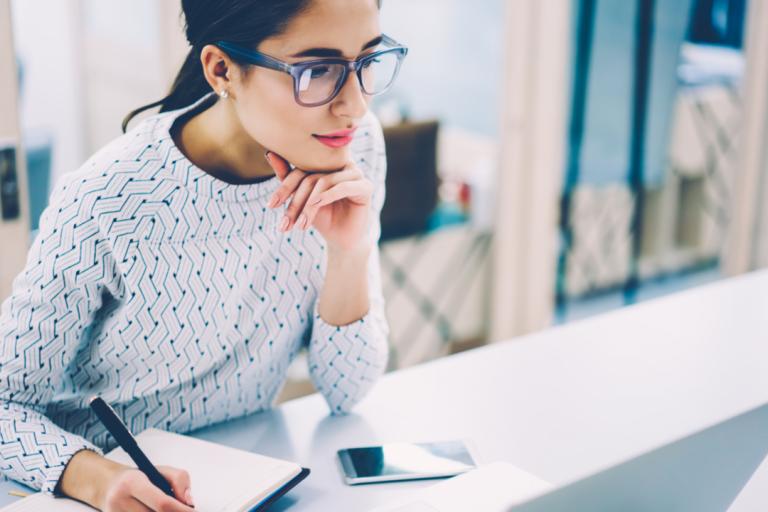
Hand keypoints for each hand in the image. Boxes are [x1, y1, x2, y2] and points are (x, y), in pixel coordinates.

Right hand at [59, 450, 194, 511]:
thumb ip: (179, 480)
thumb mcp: (160, 470)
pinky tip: (153, 511)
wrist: (107, 486)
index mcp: (133, 482)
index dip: (181, 510)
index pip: (162, 503)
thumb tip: (188, 501)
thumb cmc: (138, 478)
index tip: (192, 511)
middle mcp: (120, 501)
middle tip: (183, 511)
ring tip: (165, 508)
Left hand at [265, 152, 373, 251]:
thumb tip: (270, 153)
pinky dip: (327, 196)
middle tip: (285, 223)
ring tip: (300, 224)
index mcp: (326, 162)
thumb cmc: (322, 217)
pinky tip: (316, 207)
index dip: (284, 187)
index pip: (301, 169)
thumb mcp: (302, 199)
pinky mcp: (365, 186)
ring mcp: (355, 173)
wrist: (342, 239)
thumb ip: (288, 177)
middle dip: (296, 202)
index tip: (271, 205)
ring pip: (323, 182)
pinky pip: (343, 187)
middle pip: (311, 177)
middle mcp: (341, 164)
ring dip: (308, 206)